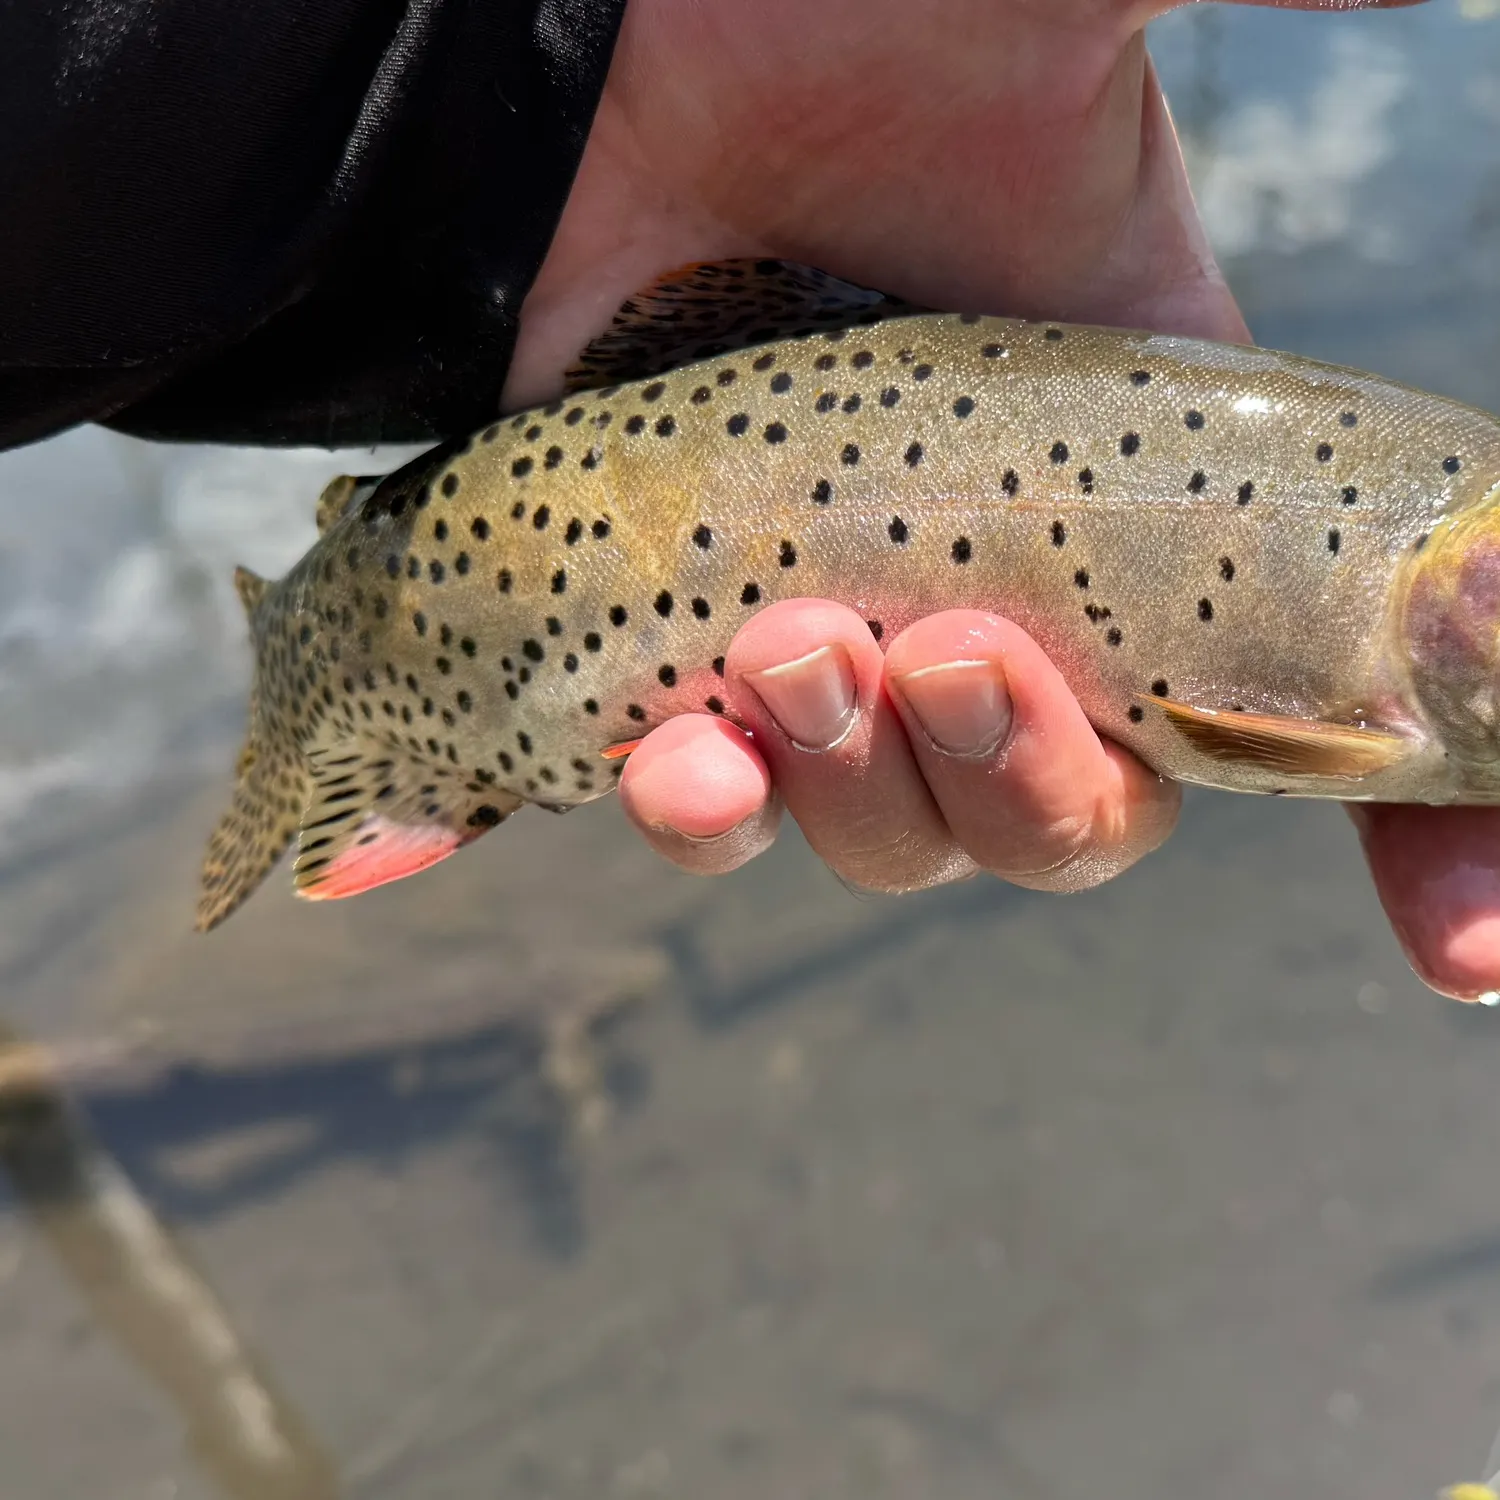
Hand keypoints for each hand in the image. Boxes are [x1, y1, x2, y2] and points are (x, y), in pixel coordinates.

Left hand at [505, 0, 1484, 996]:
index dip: (1425, 839)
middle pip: (1076, 810)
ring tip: (792, 655)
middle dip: (1040, 786)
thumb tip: (1441, 5)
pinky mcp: (676, 646)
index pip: (1321, 700)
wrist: (576, 80)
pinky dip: (708, 819)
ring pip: (897, 830)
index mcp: (1151, 483)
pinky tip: (681, 771)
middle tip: (962, 654)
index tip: (1470, 945)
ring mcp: (837, 632)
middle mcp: (1007, 583)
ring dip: (865, 793)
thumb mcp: (1062, 17)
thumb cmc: (818, 30)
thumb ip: (1271, 4)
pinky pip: (717, 806)